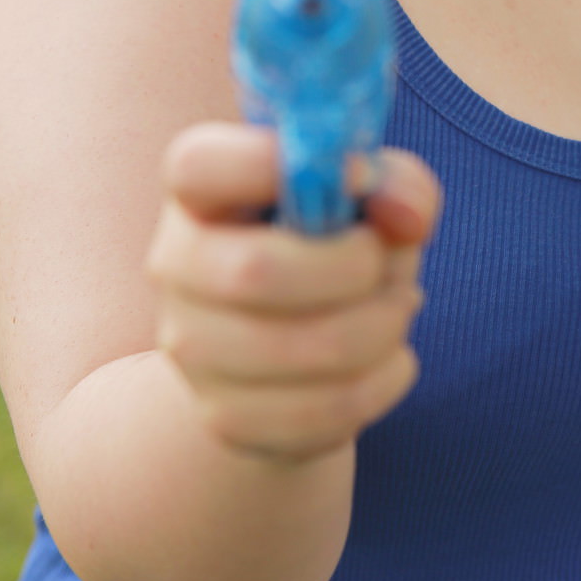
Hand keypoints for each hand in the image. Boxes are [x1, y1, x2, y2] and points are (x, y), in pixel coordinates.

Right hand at [146, 122, 442, 463]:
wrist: (292, 350)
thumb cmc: (334, 245)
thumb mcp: (370, 197)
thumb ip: (397, 184)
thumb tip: (404, 218)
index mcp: (200, 192)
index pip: (197, 167)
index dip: (266, 163)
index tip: (352, 174)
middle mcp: (176, 265)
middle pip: (255, 271)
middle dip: (354, 269)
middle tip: (387, 262)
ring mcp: (191, 349)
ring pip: (302, 349)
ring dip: (381, 327)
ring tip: (397, 309)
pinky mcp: (225, 416)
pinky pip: (322, 410)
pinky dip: (382, 383)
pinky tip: (387, 359)